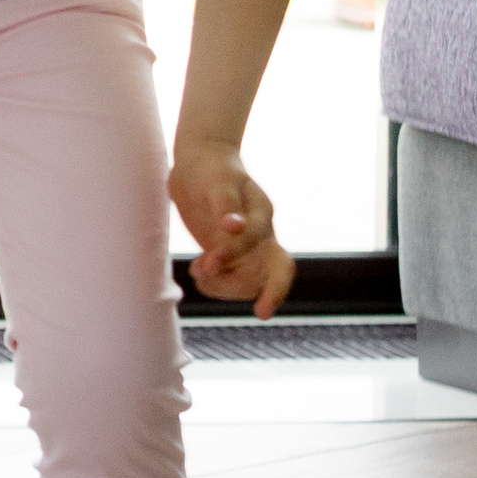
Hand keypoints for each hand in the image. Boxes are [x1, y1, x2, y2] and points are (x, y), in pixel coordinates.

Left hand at [171, 142, 294, 317]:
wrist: (200, 163)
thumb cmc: (210, 168)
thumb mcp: (216, 181)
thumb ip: (225, 205)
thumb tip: (235, 227)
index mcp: (262, 215)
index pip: (265, 246)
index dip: (242, 260)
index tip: (211, 265)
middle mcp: (260, 235)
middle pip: (277, 271)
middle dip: (273, 293)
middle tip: (261, 314)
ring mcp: (247, 248)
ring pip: (251, 281)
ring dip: (226, 286)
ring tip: (198, 271)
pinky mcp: (230, 255)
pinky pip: (232, 280)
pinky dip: (215, 284)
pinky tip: (199, 273)